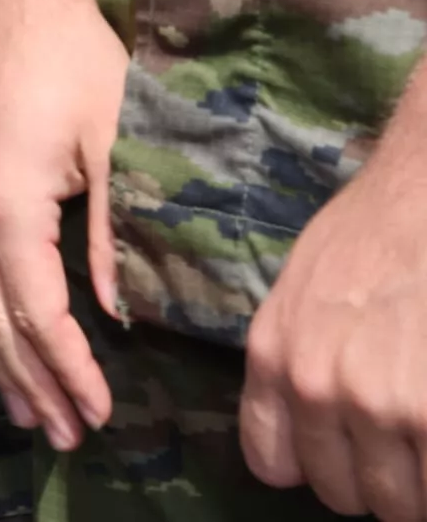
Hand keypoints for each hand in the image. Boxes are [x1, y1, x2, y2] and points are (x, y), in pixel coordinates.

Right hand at [0, 0, 127, 449]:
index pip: (37, 309)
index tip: (98, 414)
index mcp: (4, 202)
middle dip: (31, 382)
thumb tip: (114, 310)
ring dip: (0, 360)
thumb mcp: (111, 143)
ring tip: (27, 411)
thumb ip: (110, 231)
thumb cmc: (72, 56)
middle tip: (63, 437)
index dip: (68, 368)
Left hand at [241, 155, 426, 518]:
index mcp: (276, 358)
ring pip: (403, 504)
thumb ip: (295, 365)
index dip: (319, 467)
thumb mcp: (300, 295)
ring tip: (425, 432)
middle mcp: (319, 387)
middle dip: (380, 478)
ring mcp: (383, 405)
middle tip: (406, 442)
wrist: (426, 195)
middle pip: (347, 494)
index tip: (348, 454)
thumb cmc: (372, 236)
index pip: (275, 466)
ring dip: (421, 481)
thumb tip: (316, 431)